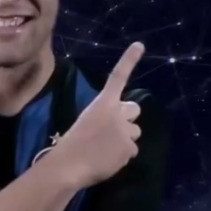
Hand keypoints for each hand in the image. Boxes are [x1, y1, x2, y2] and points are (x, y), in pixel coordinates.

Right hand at [53, 42, 145, 188]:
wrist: (70, 164)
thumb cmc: (71, 143)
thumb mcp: (86, 122)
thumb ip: (103, 119)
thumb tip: (115, 130)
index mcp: (103, 103)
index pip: (118, 77)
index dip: (129, 60)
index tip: (140, 45)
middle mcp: (117, 113)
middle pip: (135, 109)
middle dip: (128, 117)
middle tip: (115, 129)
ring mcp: (125, 131)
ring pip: (135, 132)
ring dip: (125, 138)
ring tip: (107, 149)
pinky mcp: (129, 148)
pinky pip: (131, 151)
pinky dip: (123, 156)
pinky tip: (109, 160)